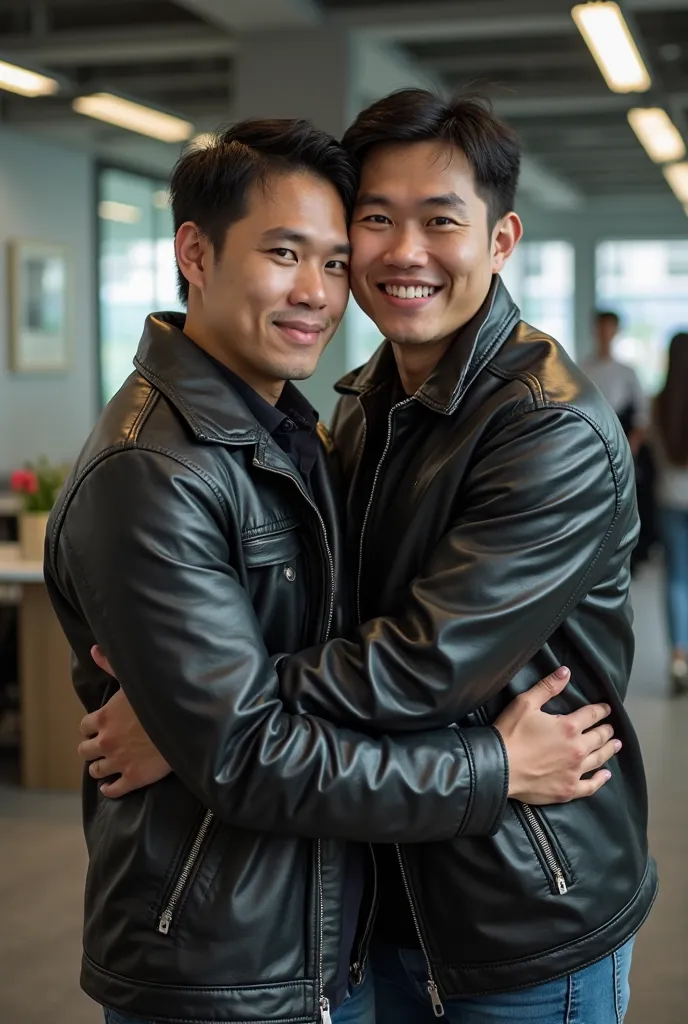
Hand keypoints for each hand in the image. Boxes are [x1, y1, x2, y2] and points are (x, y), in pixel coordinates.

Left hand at [77, 646, 171, 796]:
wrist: (182, 724)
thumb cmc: (158, 699)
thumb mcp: (132, 679)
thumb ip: (111, 666)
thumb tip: (94, 650)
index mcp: (103, 718)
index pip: (84, 726)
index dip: (92, 727)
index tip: (100, 726)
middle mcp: (105, 741)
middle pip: (84, 750)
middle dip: (92, 748)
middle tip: (103, 746)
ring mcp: (117, 762)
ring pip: (96, 771)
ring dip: (100, 767)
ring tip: (107, 765)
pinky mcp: (132, 778)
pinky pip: (113, 790)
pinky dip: (109, 789)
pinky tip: (111, 786)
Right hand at [495, 667, 619, 804]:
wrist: (498, 767)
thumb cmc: (510, 733)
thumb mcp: (525, 703)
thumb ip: (547, 687)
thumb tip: (565, 672)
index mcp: (569, 727)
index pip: (592, 715)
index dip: (601, 709)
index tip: (606, 708)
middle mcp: (577, 749)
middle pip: (599, 737)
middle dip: (606, 730)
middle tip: (610, 728)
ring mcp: (575, 771)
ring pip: (599, 759)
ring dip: (609, 750)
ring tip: (615, 745)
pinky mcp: (568, 789)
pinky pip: (591, 786)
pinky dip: (601, 780)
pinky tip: (605, 774)